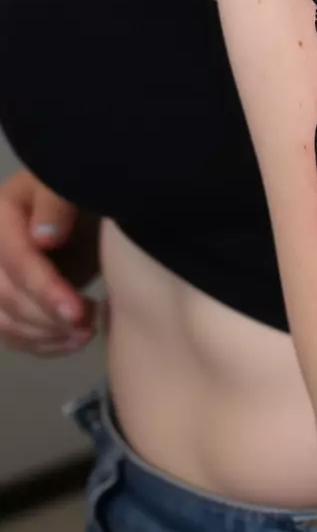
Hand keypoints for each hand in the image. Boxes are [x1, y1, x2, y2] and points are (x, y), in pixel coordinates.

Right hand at [0, 168, 98, 354]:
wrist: (93, 211)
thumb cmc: (85, 194)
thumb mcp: (72, 187)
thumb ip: (56, 204)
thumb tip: (43, 239)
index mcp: (2, 214)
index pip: (17, 261)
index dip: (45, 288)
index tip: (79, 311)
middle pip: (5, 295)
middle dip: (47, 315)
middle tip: (88, 326)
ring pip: (3, 320)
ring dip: (44, 334)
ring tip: (86, 334)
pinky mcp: (7, 300)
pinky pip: (11, 332)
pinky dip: (40, 343)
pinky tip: (71, 342)